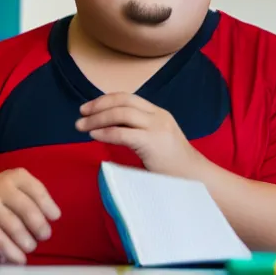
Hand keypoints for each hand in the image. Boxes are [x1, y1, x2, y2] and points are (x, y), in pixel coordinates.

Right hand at [0, 168, 59, 264]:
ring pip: (10, 225)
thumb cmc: (6, 190)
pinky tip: (11, 256)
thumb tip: (53, 217)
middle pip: (25, 208)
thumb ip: (34, 196)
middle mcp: (2, 188)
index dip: (48, 205)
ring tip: (31, 248)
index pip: (37, 191)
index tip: (56, 216)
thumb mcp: (19, 184)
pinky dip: (5, 249)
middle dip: (38, 224)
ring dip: (22, 240)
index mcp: (17, 177)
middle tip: (45, 235)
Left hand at [76, 92, 200, 176]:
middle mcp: (158, 116)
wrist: (195, 178)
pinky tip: (94, 136)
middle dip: (99, 105)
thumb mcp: (158, 140)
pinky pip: (123, 133)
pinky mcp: (153, 142)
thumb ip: (140, 131)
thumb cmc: (174, 165)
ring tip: (82, 126)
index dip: (106, 99)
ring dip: (97, 118)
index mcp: (159, 113)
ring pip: (122, 113)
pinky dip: (105, 132)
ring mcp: (157, 127)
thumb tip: (111, 129)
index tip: (89, 107)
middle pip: (124, 100)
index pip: (129, 97)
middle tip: (81, 113)